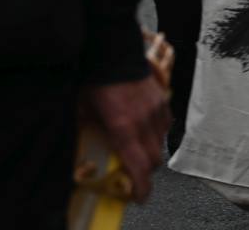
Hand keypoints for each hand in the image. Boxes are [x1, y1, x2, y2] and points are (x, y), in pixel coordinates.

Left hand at [82, 75, 169, 202]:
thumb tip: (83, 151)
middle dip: (145, 172)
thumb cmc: (96, 82)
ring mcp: (156, 109)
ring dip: (151, 152)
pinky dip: (157, 133)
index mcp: (123, 127)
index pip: (138, 166)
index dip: (142, 187)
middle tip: (134, 176)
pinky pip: (165, 125)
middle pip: (153, 159)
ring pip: (160, 143)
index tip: (141, 198)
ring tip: (138, 150)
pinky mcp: (162, 99)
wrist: (115, 51)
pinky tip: (145, 129)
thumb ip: (89, 133)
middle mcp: (144, 121)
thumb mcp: (84, 112)